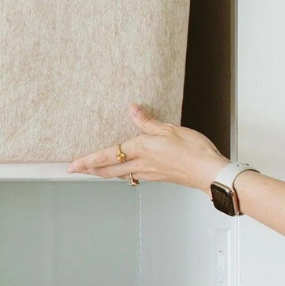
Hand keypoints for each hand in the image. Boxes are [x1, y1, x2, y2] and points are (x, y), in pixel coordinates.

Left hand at [67, 105, 227, 192]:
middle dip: (91, 170)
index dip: (87, 161)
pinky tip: (125, 170)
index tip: (72, 165)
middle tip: (76, 170)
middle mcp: (142, 164)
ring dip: (105, 173)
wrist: (212, 173)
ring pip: (121, 174)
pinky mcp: (160, 176)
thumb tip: (132, 109)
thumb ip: (148, 121)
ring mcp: (150, 173)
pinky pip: (135, 175)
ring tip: (95, 169)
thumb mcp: (170, 129)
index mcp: (141, 150)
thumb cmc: (194, 152)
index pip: (107, 156)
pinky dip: (123, 173)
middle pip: (109, 170)